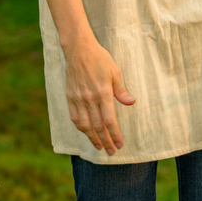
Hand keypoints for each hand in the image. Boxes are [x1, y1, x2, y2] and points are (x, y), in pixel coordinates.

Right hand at [64, 35, 134, 154]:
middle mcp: (90, 98)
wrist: (79, 49)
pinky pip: (75, 117)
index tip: (120, 144)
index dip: (115, 134)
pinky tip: (86, 133)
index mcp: (103, 92)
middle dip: (105, 141)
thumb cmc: (100, 59)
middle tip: (111, 151)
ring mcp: (78, 98)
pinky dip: (81, 128)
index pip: (109, 120)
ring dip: (92, 138)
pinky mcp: (70, 97)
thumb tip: (131, 103)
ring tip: (99, 147)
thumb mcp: (115, 71)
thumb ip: (121, 90)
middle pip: (98, 126)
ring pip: (85, 125)